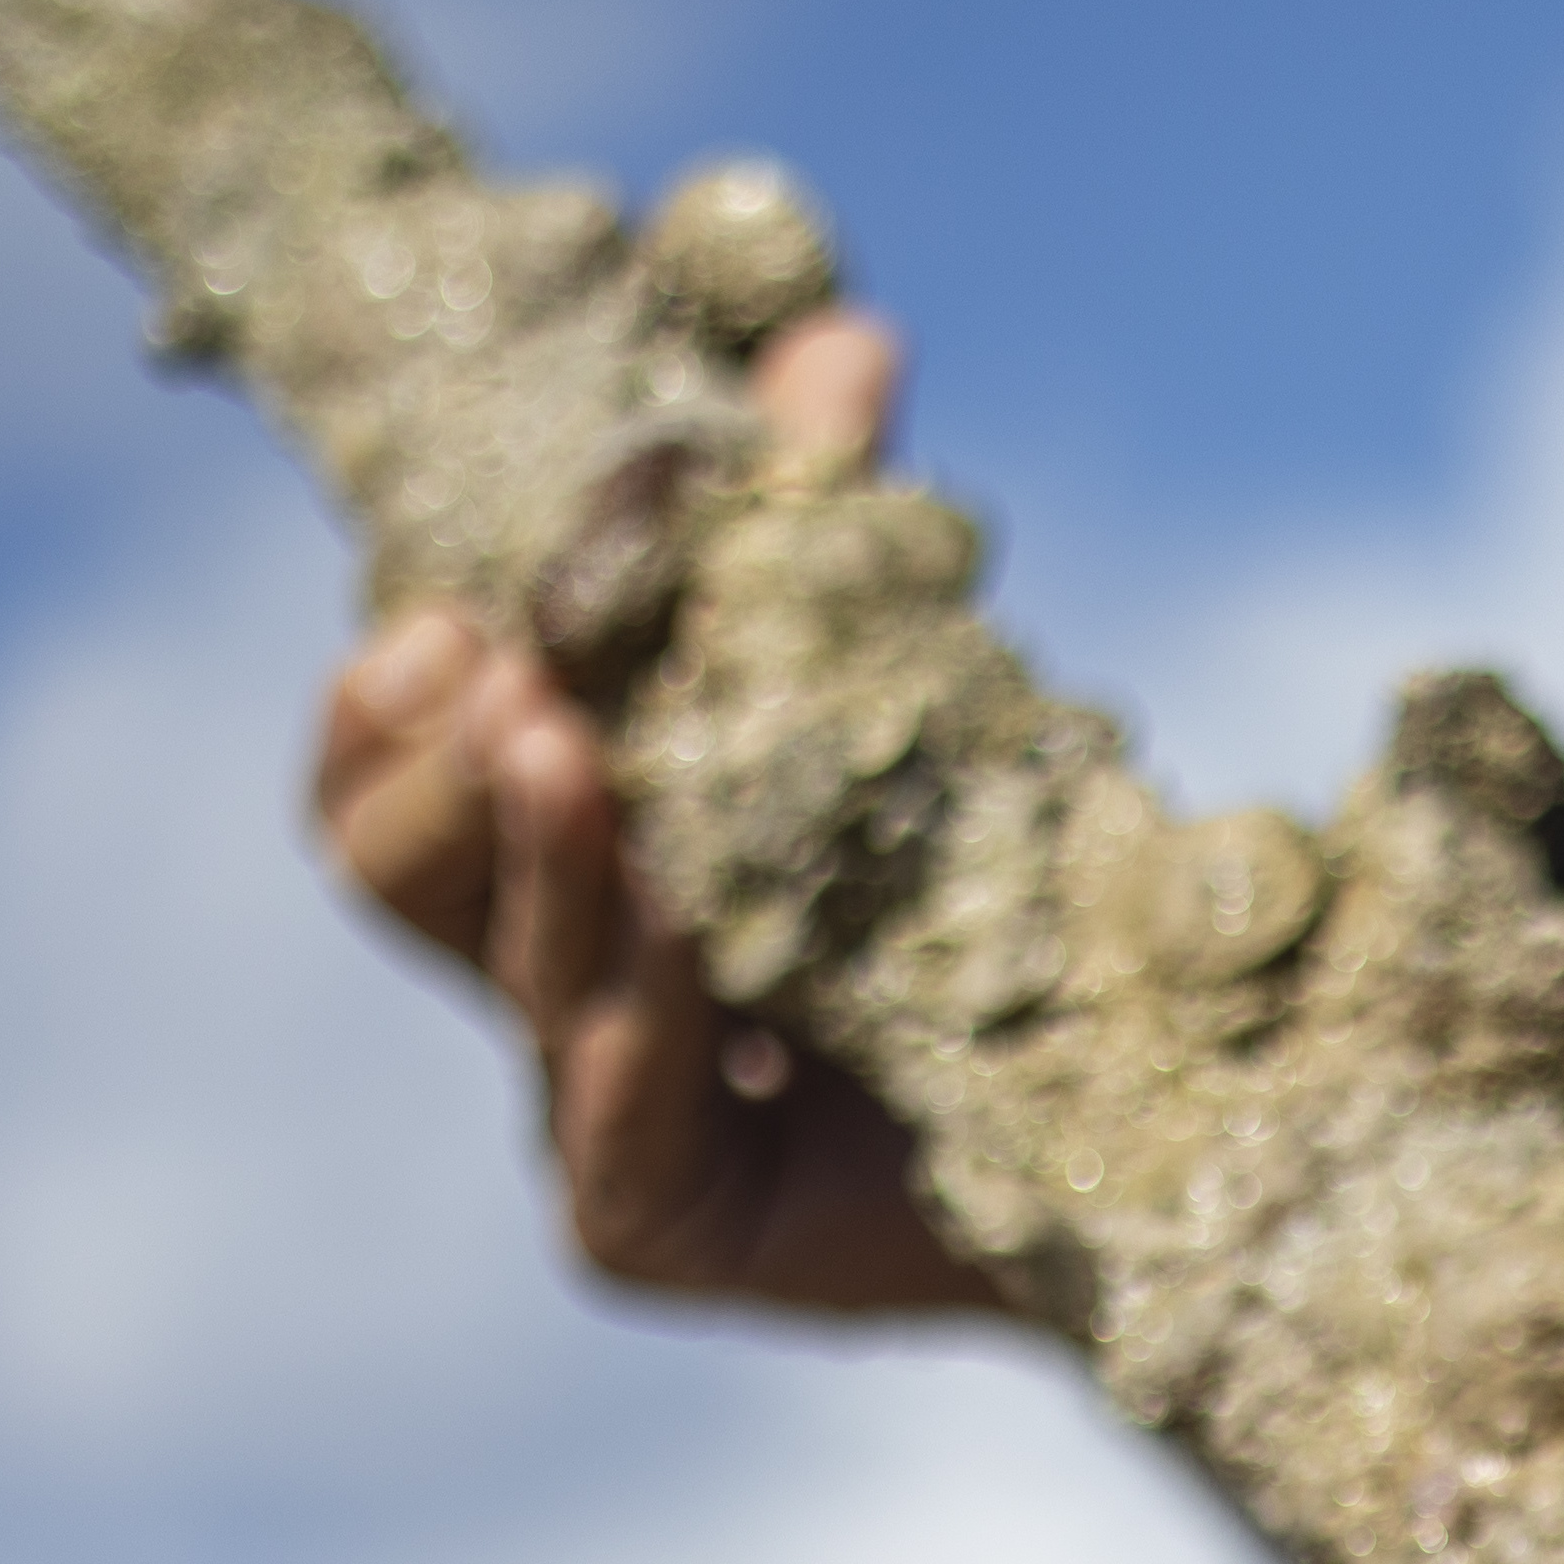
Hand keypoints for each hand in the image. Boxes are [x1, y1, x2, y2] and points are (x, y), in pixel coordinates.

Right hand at [306, 310, 1007, 1316]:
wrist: (1182, 1124)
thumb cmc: (1027, 893)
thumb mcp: (912, 678)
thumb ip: (848, 529)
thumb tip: (842, 331)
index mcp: (571, 856)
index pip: (389, 773)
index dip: (381, 695)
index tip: (436, 606)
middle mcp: (558, 987)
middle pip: (400, 861)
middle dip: (446, 752)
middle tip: (513, 663)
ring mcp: (596, 1126)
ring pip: (511, 969)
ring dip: (543, 851)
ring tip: (567, 741)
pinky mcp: (661, 1232)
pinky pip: (611, 1114)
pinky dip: (640, 1000)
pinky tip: (672, 919)